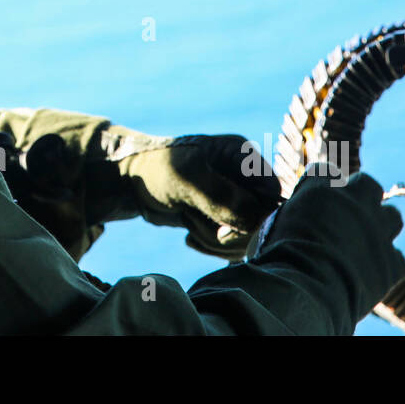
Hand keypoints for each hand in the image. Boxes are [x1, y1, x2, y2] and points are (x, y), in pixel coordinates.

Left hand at [110, 132, 283, 259]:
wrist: (131, 183)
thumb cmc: (158, 169)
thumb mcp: (187, 178)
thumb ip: (222, 197)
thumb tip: (257, 219)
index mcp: (242, 156)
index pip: (273, 193)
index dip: (257, 217)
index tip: (226, 228)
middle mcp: (244, 177)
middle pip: (263, 220)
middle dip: (233, 232)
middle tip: (201, 226)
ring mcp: (235, 199)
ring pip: (248, 236)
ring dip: (218, 241)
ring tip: (190, 225)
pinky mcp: (223, 219)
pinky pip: (232, 244)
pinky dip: (212, 246)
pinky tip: (189, 236)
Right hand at [248, 162, 404, 325]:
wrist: (307, 292)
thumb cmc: (278, 261)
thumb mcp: (272, 230)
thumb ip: (290, 218)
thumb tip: (292, 223)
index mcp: (320, 190)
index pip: (326, 171)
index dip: (322, 184)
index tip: (316, 199)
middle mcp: (353, 203)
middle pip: (368, 184)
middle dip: (360, 197)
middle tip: (347, 216)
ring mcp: (377, 231)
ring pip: (392, 216)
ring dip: (381, 226)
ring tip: (365, 242)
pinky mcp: (392, 262)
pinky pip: (397, 258)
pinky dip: (386, 264)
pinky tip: (371, 274)